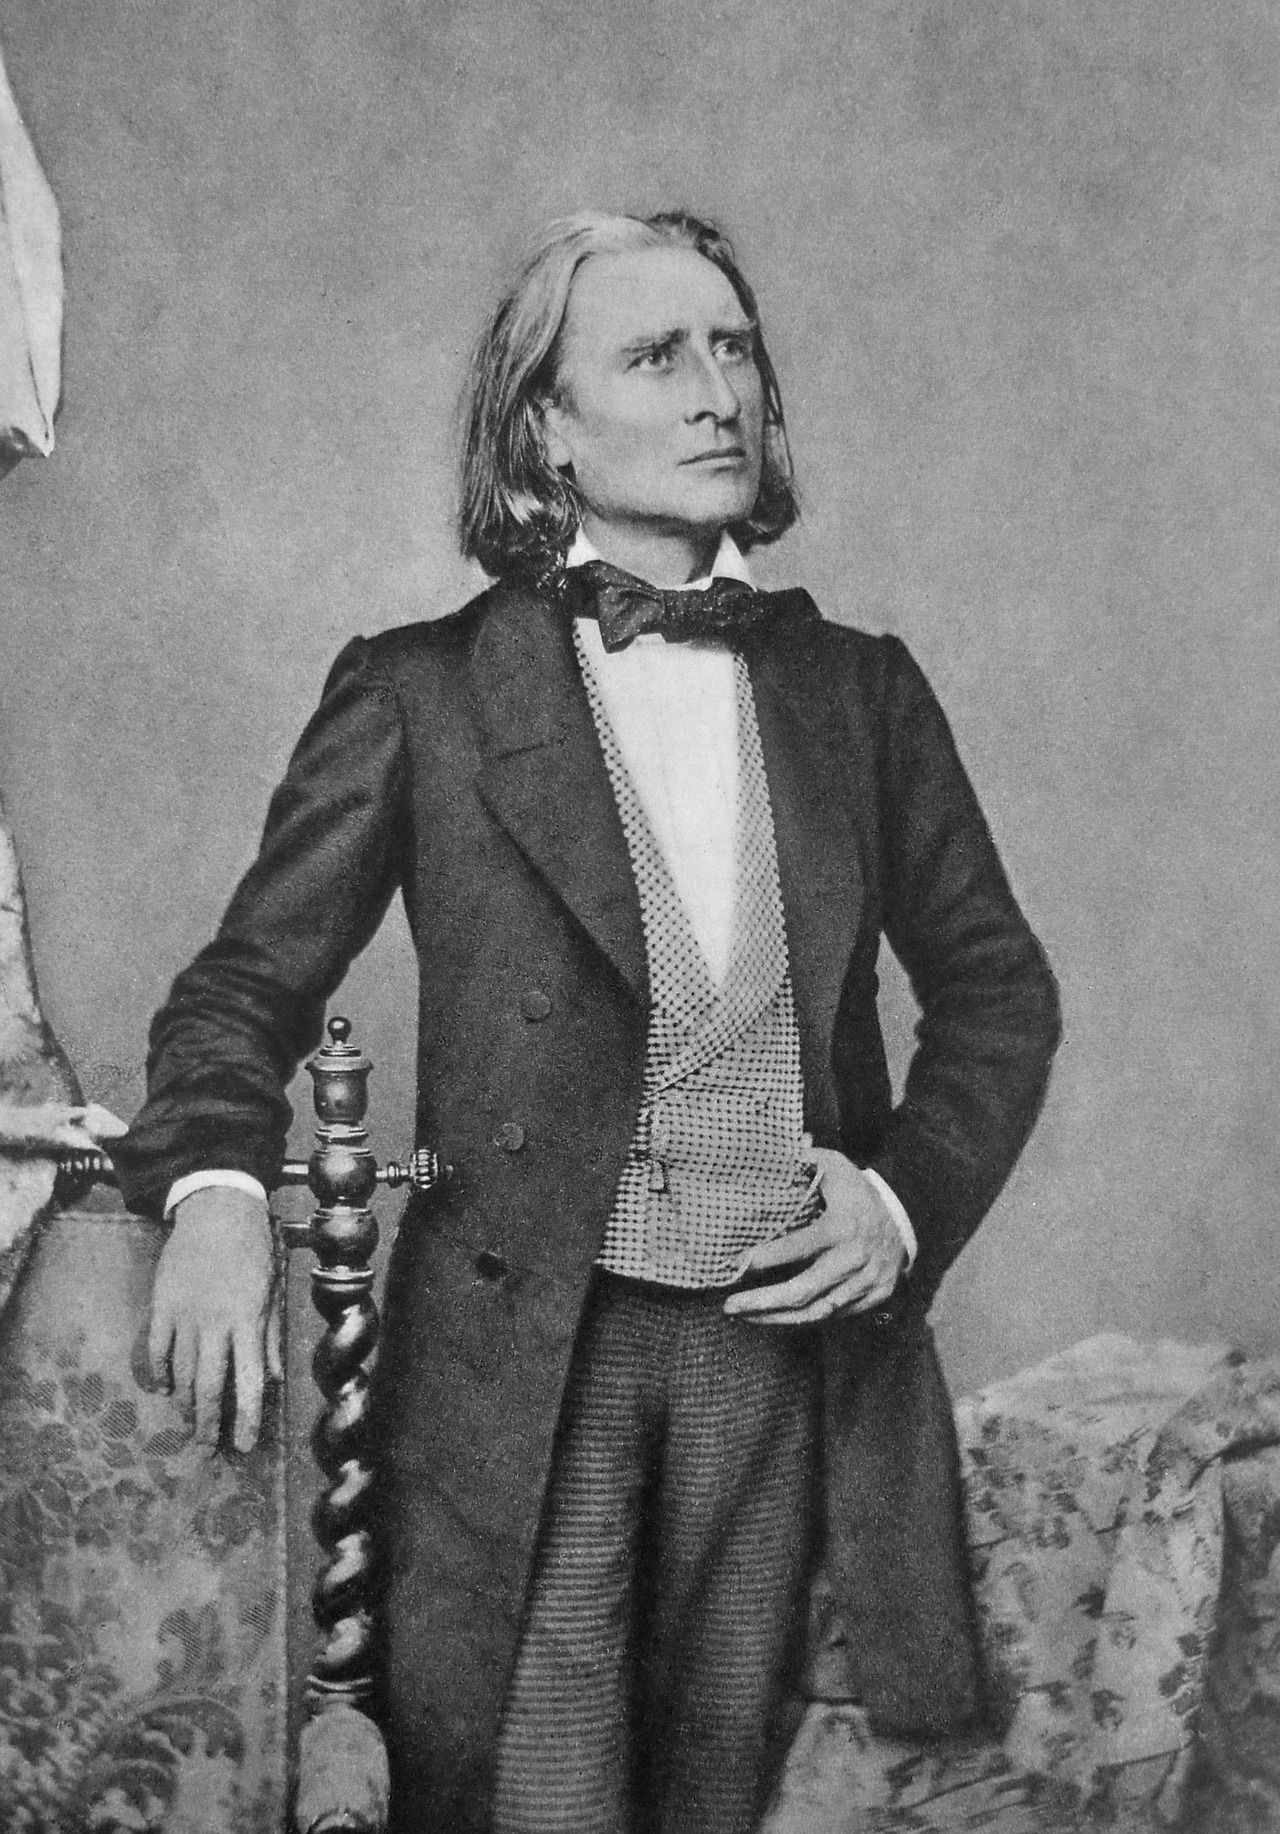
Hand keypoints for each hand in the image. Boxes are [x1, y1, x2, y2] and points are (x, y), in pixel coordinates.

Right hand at [147, 1186, 280, 1451]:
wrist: (218, 1209)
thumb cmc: (253, 1249)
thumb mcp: (272, 1290)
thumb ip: (269, 1336)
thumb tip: (271, 1378)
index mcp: (248, 1321)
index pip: (249, 1383)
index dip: (246, 1419)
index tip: (244, 1446)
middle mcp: (215, 1324)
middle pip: (208, 1386)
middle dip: (207, 1424)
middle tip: (207, 1450)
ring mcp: (185, 1316)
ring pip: (180, 1372)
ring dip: (184, 1403)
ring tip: (189, 1424)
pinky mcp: (162, 1305)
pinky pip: (156, 1349)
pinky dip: (158, 1373)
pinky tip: (163, 1389)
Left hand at [722, 1147, 906, 1325]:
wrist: (908, 1218)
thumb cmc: (859, 1192)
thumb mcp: (836, 1167)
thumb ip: (805, 1160)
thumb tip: (775, 1151)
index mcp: (841, 1227)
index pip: (800, 1246)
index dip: (768, 1257)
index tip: (738, 1263)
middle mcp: (854, 1260)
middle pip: (803, 1291)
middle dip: (763, 1302)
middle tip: (730, 1306)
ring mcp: (866, 1284)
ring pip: (817, 1312)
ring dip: (777, 1318)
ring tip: (745, 1316)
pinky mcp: (873, 1298)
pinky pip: (834, 1316)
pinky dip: (803, 1318)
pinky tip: (776, 1316)